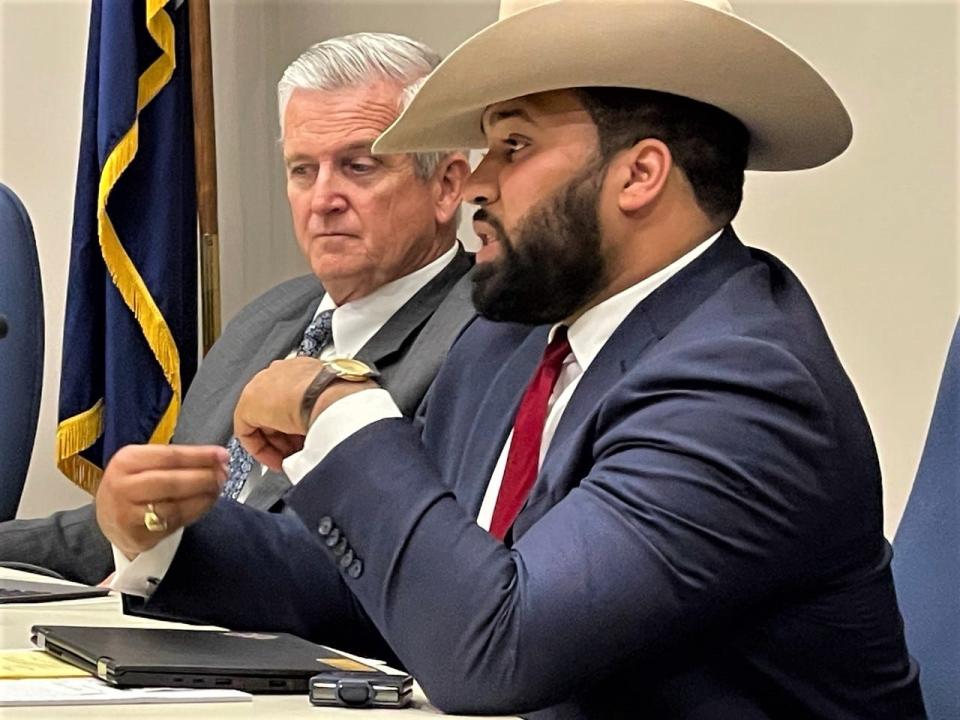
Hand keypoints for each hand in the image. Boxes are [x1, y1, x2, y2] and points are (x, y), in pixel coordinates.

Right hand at [95, 444, 228, 558]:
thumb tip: (218, 459)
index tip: (223, 455)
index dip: (200, 456)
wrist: (110, 519)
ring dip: (204, 496)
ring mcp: (127, 514)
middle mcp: (122, 486)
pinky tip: (206, 503)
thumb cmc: (135, 485)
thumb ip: (178, 461)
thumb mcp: (145, 464)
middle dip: (204, 478)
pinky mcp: (137, 536)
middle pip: (173, 481)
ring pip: (175, 505)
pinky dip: (195, 511)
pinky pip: (174, 522)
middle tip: (224, 474)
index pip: (170, 456)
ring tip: (217, 488)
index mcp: (126, 461)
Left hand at [234, 357, 378, 469]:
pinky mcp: (248, 403)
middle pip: (277, 411)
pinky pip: (248, 431)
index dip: (299, 425)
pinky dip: (260, 449)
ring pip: (264, 422)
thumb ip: (329, 412)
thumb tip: (334, 430)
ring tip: (292, 458)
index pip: (296, 398)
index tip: (306, 440)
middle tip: (298, 453)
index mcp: (305, 368)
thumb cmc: (344, 398)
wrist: (332, 396)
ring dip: (277, 444)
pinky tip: (275, 460)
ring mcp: (263, 385)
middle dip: (287, 436)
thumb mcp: (338, 404)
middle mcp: (282, 372)